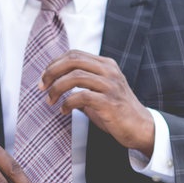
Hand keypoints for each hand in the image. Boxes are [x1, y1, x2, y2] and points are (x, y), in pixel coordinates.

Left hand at [39, 50, 154, 156]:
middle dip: (52, 72)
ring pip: (75, 77)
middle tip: (42, 86)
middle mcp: (110, 71)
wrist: (141, 128)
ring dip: (56, 89)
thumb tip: (55, 82)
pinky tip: (64, 111)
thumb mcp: (101, 91)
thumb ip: (83, 84)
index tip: (44, 78)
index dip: (55, 63)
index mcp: (107, 65)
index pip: (75, 54)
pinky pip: (81, 96)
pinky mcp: (110, 102)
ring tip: (50, 101)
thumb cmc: (118, 112)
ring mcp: (111, 86)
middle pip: (73, 60)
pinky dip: (68, 103)